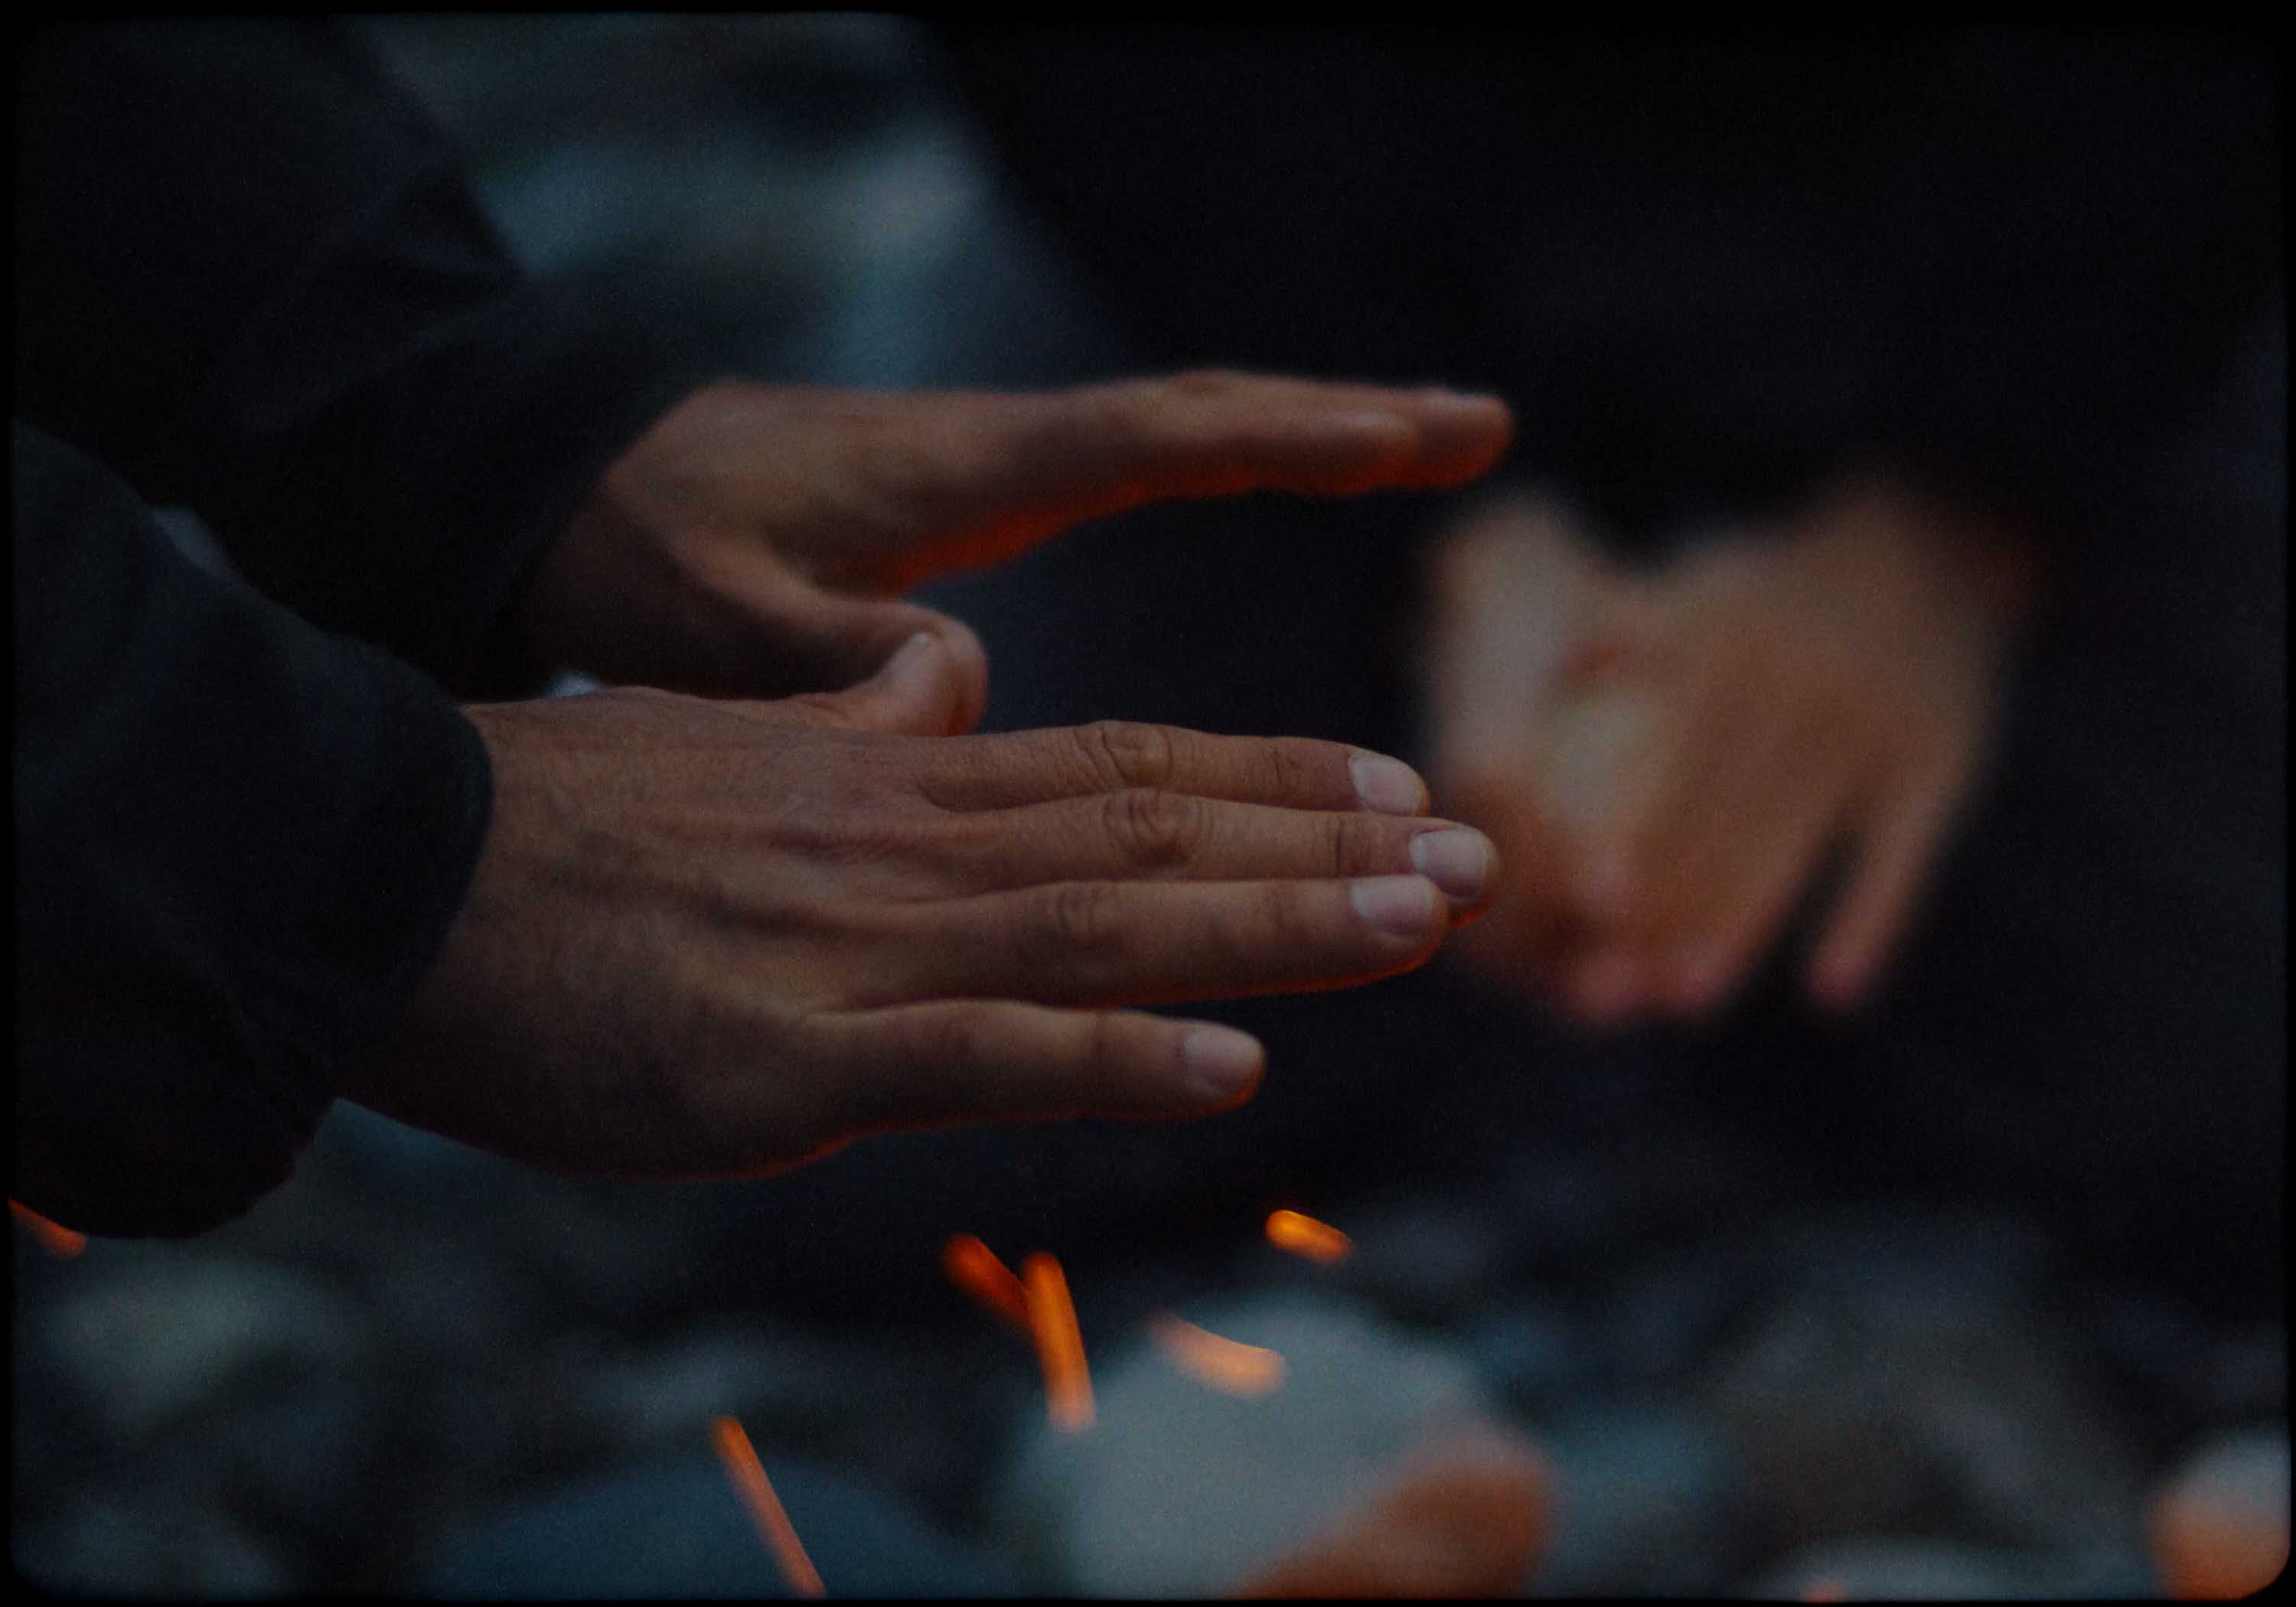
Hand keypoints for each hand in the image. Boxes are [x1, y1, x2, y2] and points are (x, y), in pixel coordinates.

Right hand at [350, 633, 1499, 1177]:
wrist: (393, 867)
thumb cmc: (561, 825)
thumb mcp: (735, 747)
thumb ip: (857, 726)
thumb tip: (949, 675)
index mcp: (895, 788)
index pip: (1124, 767)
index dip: (1270, 776)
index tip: (1394, 785)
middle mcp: (909, 851)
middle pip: (1153, 834)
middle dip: (1327, 848)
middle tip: (1481, 857)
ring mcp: (860, 950)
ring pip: (1106, 925)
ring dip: (1275, 925)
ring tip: (1422, 924)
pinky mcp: (791, 1055)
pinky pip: (979, 1053)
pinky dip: (1111, 1056)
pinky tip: (1229, 1068)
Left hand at [522, 371, 1512, 708]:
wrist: (573, 486)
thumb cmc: (637, 551)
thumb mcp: (717, 624)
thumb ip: (836, 659)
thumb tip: (967, 679)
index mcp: (957, 470)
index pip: (1149, 437)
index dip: (1284, 439)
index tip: (1410, 434)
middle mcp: (998, 451)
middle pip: (1200, 418)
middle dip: (1342, 422)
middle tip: (1484, 427)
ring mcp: (992, 467)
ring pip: (1177, 440)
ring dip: (1305, 444)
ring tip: (1439, 450)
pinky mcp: (975, 499)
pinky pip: (1129, 472)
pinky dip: (1227, 471)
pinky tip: (1280, 490)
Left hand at [1423, 476, 2036, 1024]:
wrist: (1930, 548)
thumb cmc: (1770, 594)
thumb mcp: (1698, 584)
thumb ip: (1623, 628)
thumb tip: (1551, 671)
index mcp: (1727, 638)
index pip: (1666, 753)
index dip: (1627, 828)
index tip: (1584, 901)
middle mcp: (1803, 679)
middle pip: (1722, 816)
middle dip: (1665, 903)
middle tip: (1611, 983)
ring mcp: (1879, 723)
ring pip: (1796, 848)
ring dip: (1739, 931)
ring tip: (1681, 1003)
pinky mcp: (1945, 761)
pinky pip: (1902, 858)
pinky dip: (1868, 925)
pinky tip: (1830, 995)